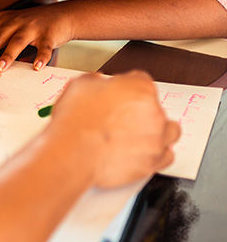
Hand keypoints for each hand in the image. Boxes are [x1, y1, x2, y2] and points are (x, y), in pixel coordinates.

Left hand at [0, 4, 74, 70]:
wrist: (62, 15)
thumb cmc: (33, 21)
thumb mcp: (10, 17)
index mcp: (6, 20)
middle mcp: (17, 22)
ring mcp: (33, 28)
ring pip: (18, 41)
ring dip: (8, 55)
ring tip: (0, 68)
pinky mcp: (49, 36)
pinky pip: (44, 48)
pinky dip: (41, 57)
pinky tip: (37, 67)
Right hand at [49, 71, 180, 188]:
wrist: (73, 152)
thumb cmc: (76, 121)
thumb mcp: (80, 85)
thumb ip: (96, 81)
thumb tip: (97, 83)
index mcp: (139, 88)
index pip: (141, 79)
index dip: (127, 86)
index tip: (118, 93)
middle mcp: (154, 112)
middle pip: (156, 106)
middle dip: (140, 110)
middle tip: (119, 115)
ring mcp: (156, 139)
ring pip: (169, 131)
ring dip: (156, 130)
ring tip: (135, 133)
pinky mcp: (154, 162)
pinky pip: (167, 156)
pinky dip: (156, 153)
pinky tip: (140, 150)